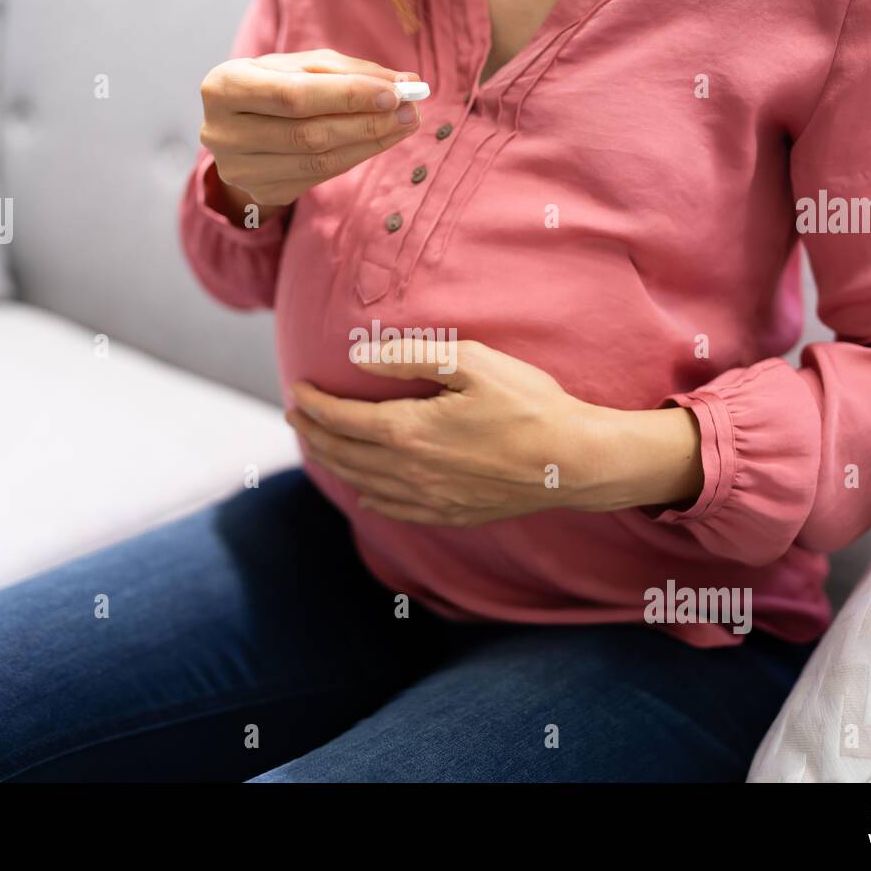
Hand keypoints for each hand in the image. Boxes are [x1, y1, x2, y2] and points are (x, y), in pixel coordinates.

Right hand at [199, 48, 421, 220]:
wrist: (239, 127)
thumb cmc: (272, 86)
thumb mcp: (299, 66)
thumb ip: (348, 71)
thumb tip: (406, 81)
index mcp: (224, 88)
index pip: (294, 96)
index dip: (346, 96)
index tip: (393, 92)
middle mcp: (224, 133)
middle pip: (308, 134)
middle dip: (366, 121)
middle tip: (410, 109)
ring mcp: (240, 171)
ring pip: (318, 160)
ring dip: (369, 141)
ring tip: (404, 123)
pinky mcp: (261, 192)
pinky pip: (319, 177)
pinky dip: (355, 156)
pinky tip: (379, 140)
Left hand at [286, 338, 703, 527]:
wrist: (574, 462)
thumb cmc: (530, 405)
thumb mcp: (473, 362)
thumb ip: (410, 357)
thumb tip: (358, 356)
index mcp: (410, 431)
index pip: (343, 420)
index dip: (315, 405)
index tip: (298, 390)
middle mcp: (410, 472)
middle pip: (344, 455)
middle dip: (313, 434)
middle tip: (296, 416)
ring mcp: (430, 499)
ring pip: (363, 484)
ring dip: (334, 464)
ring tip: (318, 447)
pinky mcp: (452, 514)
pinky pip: (396, 511)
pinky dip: (371, 499)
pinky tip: (365, 494)